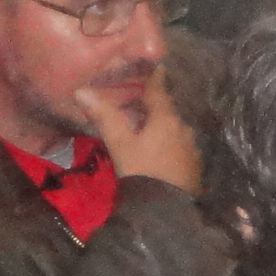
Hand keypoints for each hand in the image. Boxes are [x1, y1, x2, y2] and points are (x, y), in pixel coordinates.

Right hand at [74, 75, 200, 194]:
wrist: (166, 209)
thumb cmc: (141, 170)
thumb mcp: (120, 143)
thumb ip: (104, 116)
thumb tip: (81, 91)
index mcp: (167, 119)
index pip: (159, 91)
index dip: (154, 79)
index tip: (155, 66)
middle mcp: (183, 128)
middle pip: (167, 111)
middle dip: (154, 107)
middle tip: (140, 102)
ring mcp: (192, 148)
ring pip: (174, 130)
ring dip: (161, 127)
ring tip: (145, 128)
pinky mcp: (194, 165)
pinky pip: (179, 147)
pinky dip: (168, 144)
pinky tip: (157, 151)